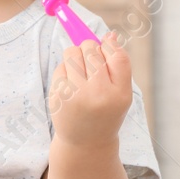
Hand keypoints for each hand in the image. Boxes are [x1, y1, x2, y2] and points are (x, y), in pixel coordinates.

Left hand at [49, 30, 132, 147]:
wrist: (86, 143)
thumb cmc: (106, 111)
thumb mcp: (121, 93)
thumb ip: (118, 65)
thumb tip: (110, 35)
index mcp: (120, 93)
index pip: (117, 55)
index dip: (110, 45)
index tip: (106, 45)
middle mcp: (98, 94)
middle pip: (91, 48)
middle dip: (91, 50)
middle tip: (92, 65)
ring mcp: (75, 95)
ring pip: (72, 52)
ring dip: (76, 57)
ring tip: (81, 74)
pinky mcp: (58, 96)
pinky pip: (60, 66)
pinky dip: (65, 71)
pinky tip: (71, 87)